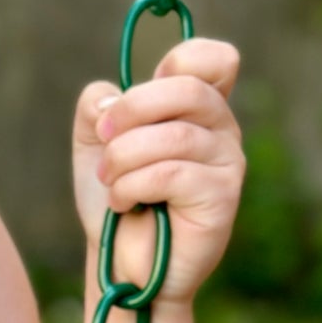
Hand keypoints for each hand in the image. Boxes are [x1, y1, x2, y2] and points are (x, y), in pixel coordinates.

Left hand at [72, 38, 243, 304]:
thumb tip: (112, 97)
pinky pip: (171, 173)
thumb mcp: (93, 143)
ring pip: (171, 136)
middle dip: (131, 110)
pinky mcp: (223, 198)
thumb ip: (97, 106)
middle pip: (188, 87)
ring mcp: (228, 163)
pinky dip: (132, 187)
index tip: (135, 92)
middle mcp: (221, 128)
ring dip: (123, 159)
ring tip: (111, 182)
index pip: (214, 59)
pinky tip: (124, 204)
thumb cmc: (116, 199)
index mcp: (195, 107)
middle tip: (103, 137)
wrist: (121, 263)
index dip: (179, 60)